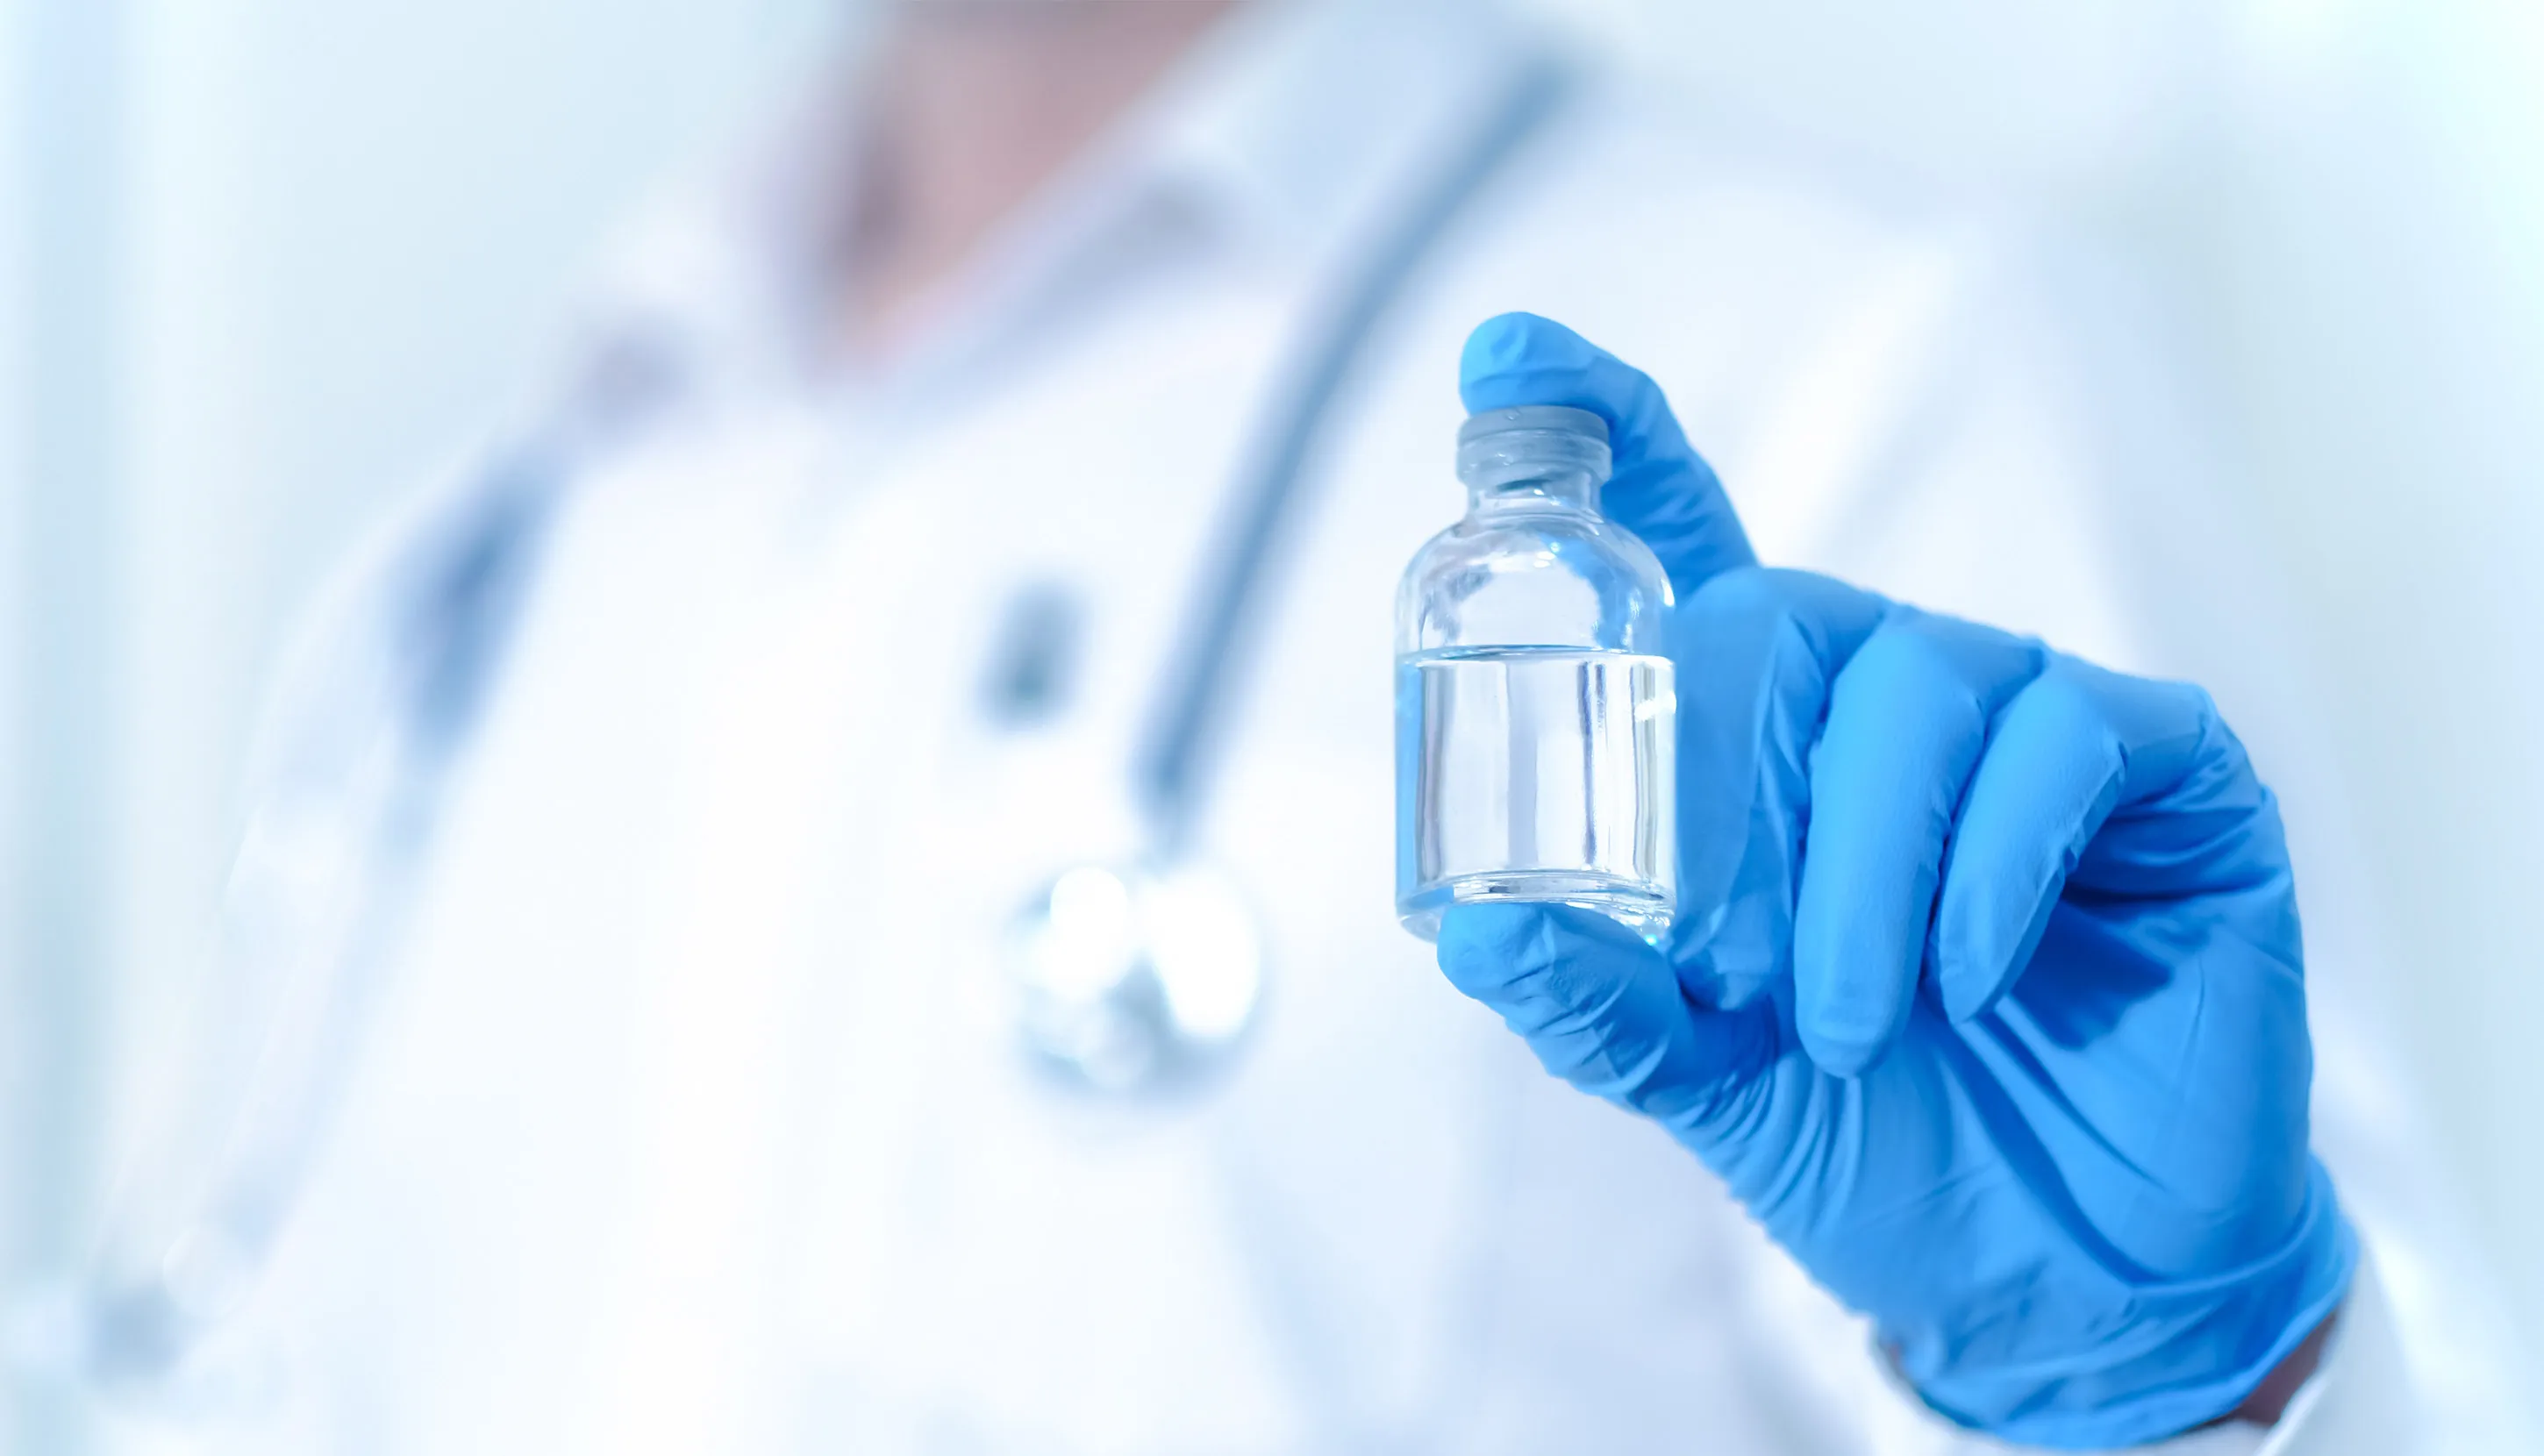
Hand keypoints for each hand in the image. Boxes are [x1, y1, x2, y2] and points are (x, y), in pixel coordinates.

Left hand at [1440, 314, 2354, 1447]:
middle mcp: (1893, 699)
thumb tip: (1472, 935)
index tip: (1503, 358)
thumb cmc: (1880, 1141)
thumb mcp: (1701, 1077)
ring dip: (1858, 867)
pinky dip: (1989, 866)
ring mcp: (2031, 720)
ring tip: (1847, 1021)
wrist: (2062, 1271)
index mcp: (1771, 747)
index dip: (1606, 433)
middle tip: (1733, 967)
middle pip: (1783, 610)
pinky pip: (2061, 740)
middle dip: (1730, 789)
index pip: (1689, 544)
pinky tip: (1966, 978)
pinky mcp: (2163, 767)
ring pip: (1919, 680)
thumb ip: (1595, 1002)